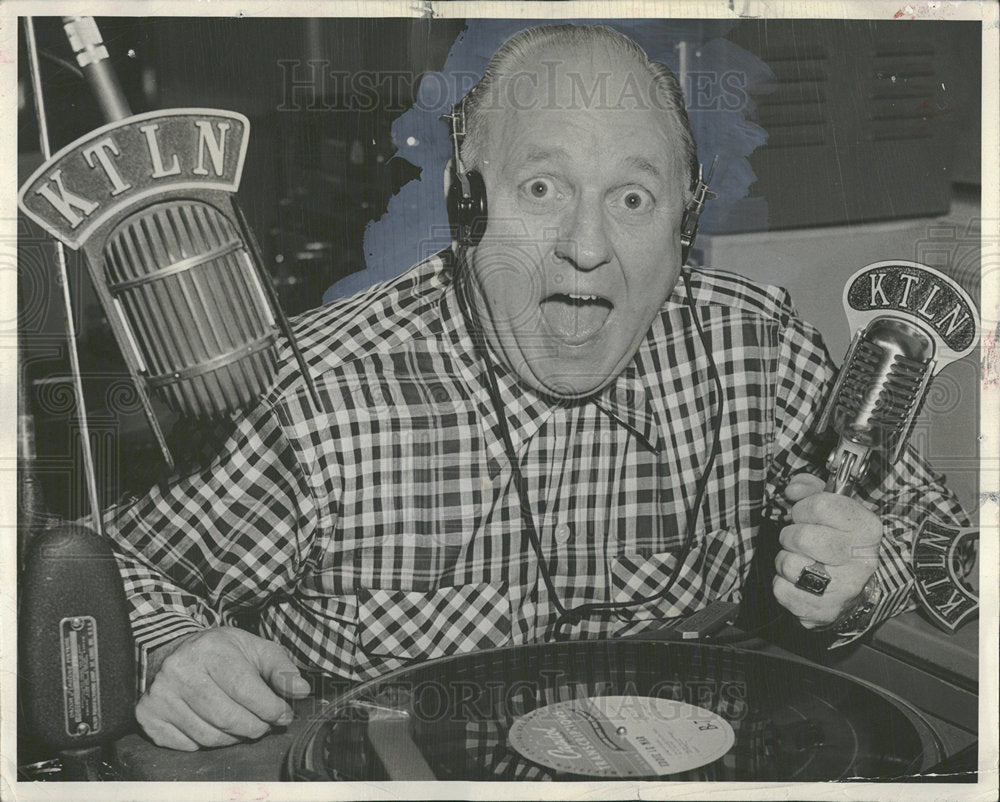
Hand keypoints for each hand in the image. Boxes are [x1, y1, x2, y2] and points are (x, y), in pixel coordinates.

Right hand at [136, 627, 310, 750]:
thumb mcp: (255, 649)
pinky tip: (216, 727)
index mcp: (210, 650)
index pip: (245, 689)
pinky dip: (208, 743)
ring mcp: (160, 695)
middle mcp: (180, 670)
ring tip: (244, 725)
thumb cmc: (222, 653)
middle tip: (265, 724)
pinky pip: (188, 746)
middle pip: (227, 717)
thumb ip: (281, 669)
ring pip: (209, 736)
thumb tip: (302, 691)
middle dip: (255, 726)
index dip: (270, 708)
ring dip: (235, 738)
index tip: (283, 714)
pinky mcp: (148, 716)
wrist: (176, 652)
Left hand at [772, 474, 880, 628]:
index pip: (819, 506)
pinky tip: (799, 582)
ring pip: (789, 564)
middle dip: (791, 535)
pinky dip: (782, 584)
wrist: (854, 590)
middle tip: (800, 541)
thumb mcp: (833, 509)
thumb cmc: (837, 543)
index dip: (803, 508)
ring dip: (786, 560)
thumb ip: (811, 490)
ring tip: (801, 562)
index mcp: (866, 529)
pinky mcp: (824, 611)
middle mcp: (862, 561)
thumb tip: (793, 489)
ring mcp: (844, 589)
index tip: (806, 516)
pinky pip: (781, 590)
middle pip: (801, 536)